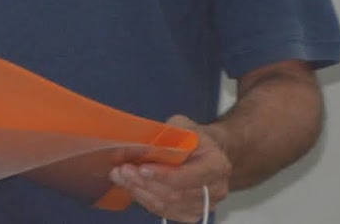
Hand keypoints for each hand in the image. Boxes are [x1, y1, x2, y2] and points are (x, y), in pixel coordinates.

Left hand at [109, 115, 229, 221]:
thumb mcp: (184, 126)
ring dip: (140, 191)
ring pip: (166, 205)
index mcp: (218, 165)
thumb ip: (169, 134)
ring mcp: (203, 205)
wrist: (205, 153)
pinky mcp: (189, 214)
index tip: (143, 168)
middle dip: (146, 183)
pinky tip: (131, 185)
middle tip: (124, 170)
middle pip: (176, 194)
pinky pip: (163, 211)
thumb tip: (146, 142)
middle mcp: (215, 189)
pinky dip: (144, 199)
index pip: (190, 176)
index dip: (165, 175)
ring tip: (121, 176)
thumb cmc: (195, 138)